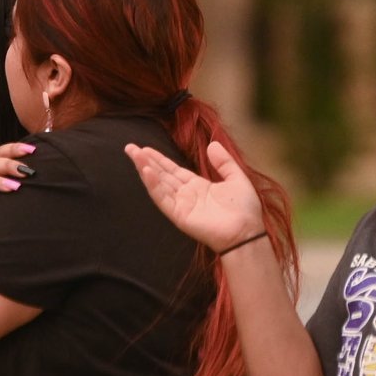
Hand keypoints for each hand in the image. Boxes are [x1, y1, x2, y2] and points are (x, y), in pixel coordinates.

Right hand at [124, 140, 263, 252]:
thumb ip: (224, 162)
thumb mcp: (236, 178)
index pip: (173, 170)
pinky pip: (163, 198)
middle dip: (146, 161)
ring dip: (145, 168)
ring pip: (158, 184)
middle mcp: (186, 195)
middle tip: (130, 148)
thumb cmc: (244, 209)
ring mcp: (180, 205)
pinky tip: (146, 171)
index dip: (159, 159)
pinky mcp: (179, 215)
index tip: (145, 148)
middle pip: (162, 175)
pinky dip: (153, 185)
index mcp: (197, 186)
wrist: (246, 231)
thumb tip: (212, 145)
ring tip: (134, 154)